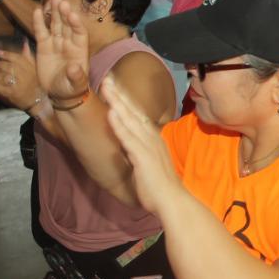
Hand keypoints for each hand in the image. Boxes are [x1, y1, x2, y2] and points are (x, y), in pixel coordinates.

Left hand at [0, 43, 42, 110]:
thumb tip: (24, 42)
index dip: (5, 54)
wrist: (39, 101)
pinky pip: (1, 87)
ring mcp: (19, 85)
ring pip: (4, 76)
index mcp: (30, 69)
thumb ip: (28, 56)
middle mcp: (25, 76)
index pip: (17, 58)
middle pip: (9, 66)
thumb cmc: (36, 83)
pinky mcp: (13, 94)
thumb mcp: (35, 69)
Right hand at [32, 0, 90, 103]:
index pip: (79, 33)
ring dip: (54, 12)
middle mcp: (68, 43)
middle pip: (66, 24)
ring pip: (55, 24)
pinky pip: (41, 32)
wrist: (59, 93)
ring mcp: (56, 43)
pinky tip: (37, 10)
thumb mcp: (75, 84)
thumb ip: (76, 76)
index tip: (72, 14)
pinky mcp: (44, 46)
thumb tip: (74, 68)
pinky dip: (39, 22)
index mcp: (80, 50)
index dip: (76, 23)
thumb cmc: (71, 88)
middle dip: (64, 12)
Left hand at [101, 76, 188, 216]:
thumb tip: (126, 146)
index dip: (125, 99)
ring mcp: (147, 145)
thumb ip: (136, 152)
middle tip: (108, 77)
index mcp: (152, 139)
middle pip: (133, 110)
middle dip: (119, 93)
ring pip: (129, 119)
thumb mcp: (146, 164)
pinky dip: (119, 124)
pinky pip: (128, 137)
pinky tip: (111, 112)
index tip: (114, 86)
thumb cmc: (159, 188)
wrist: (172, 201)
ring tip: (106, 87)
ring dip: (117, 102)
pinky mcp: (142, 156)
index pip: (136, 114)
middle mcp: (151, 137)